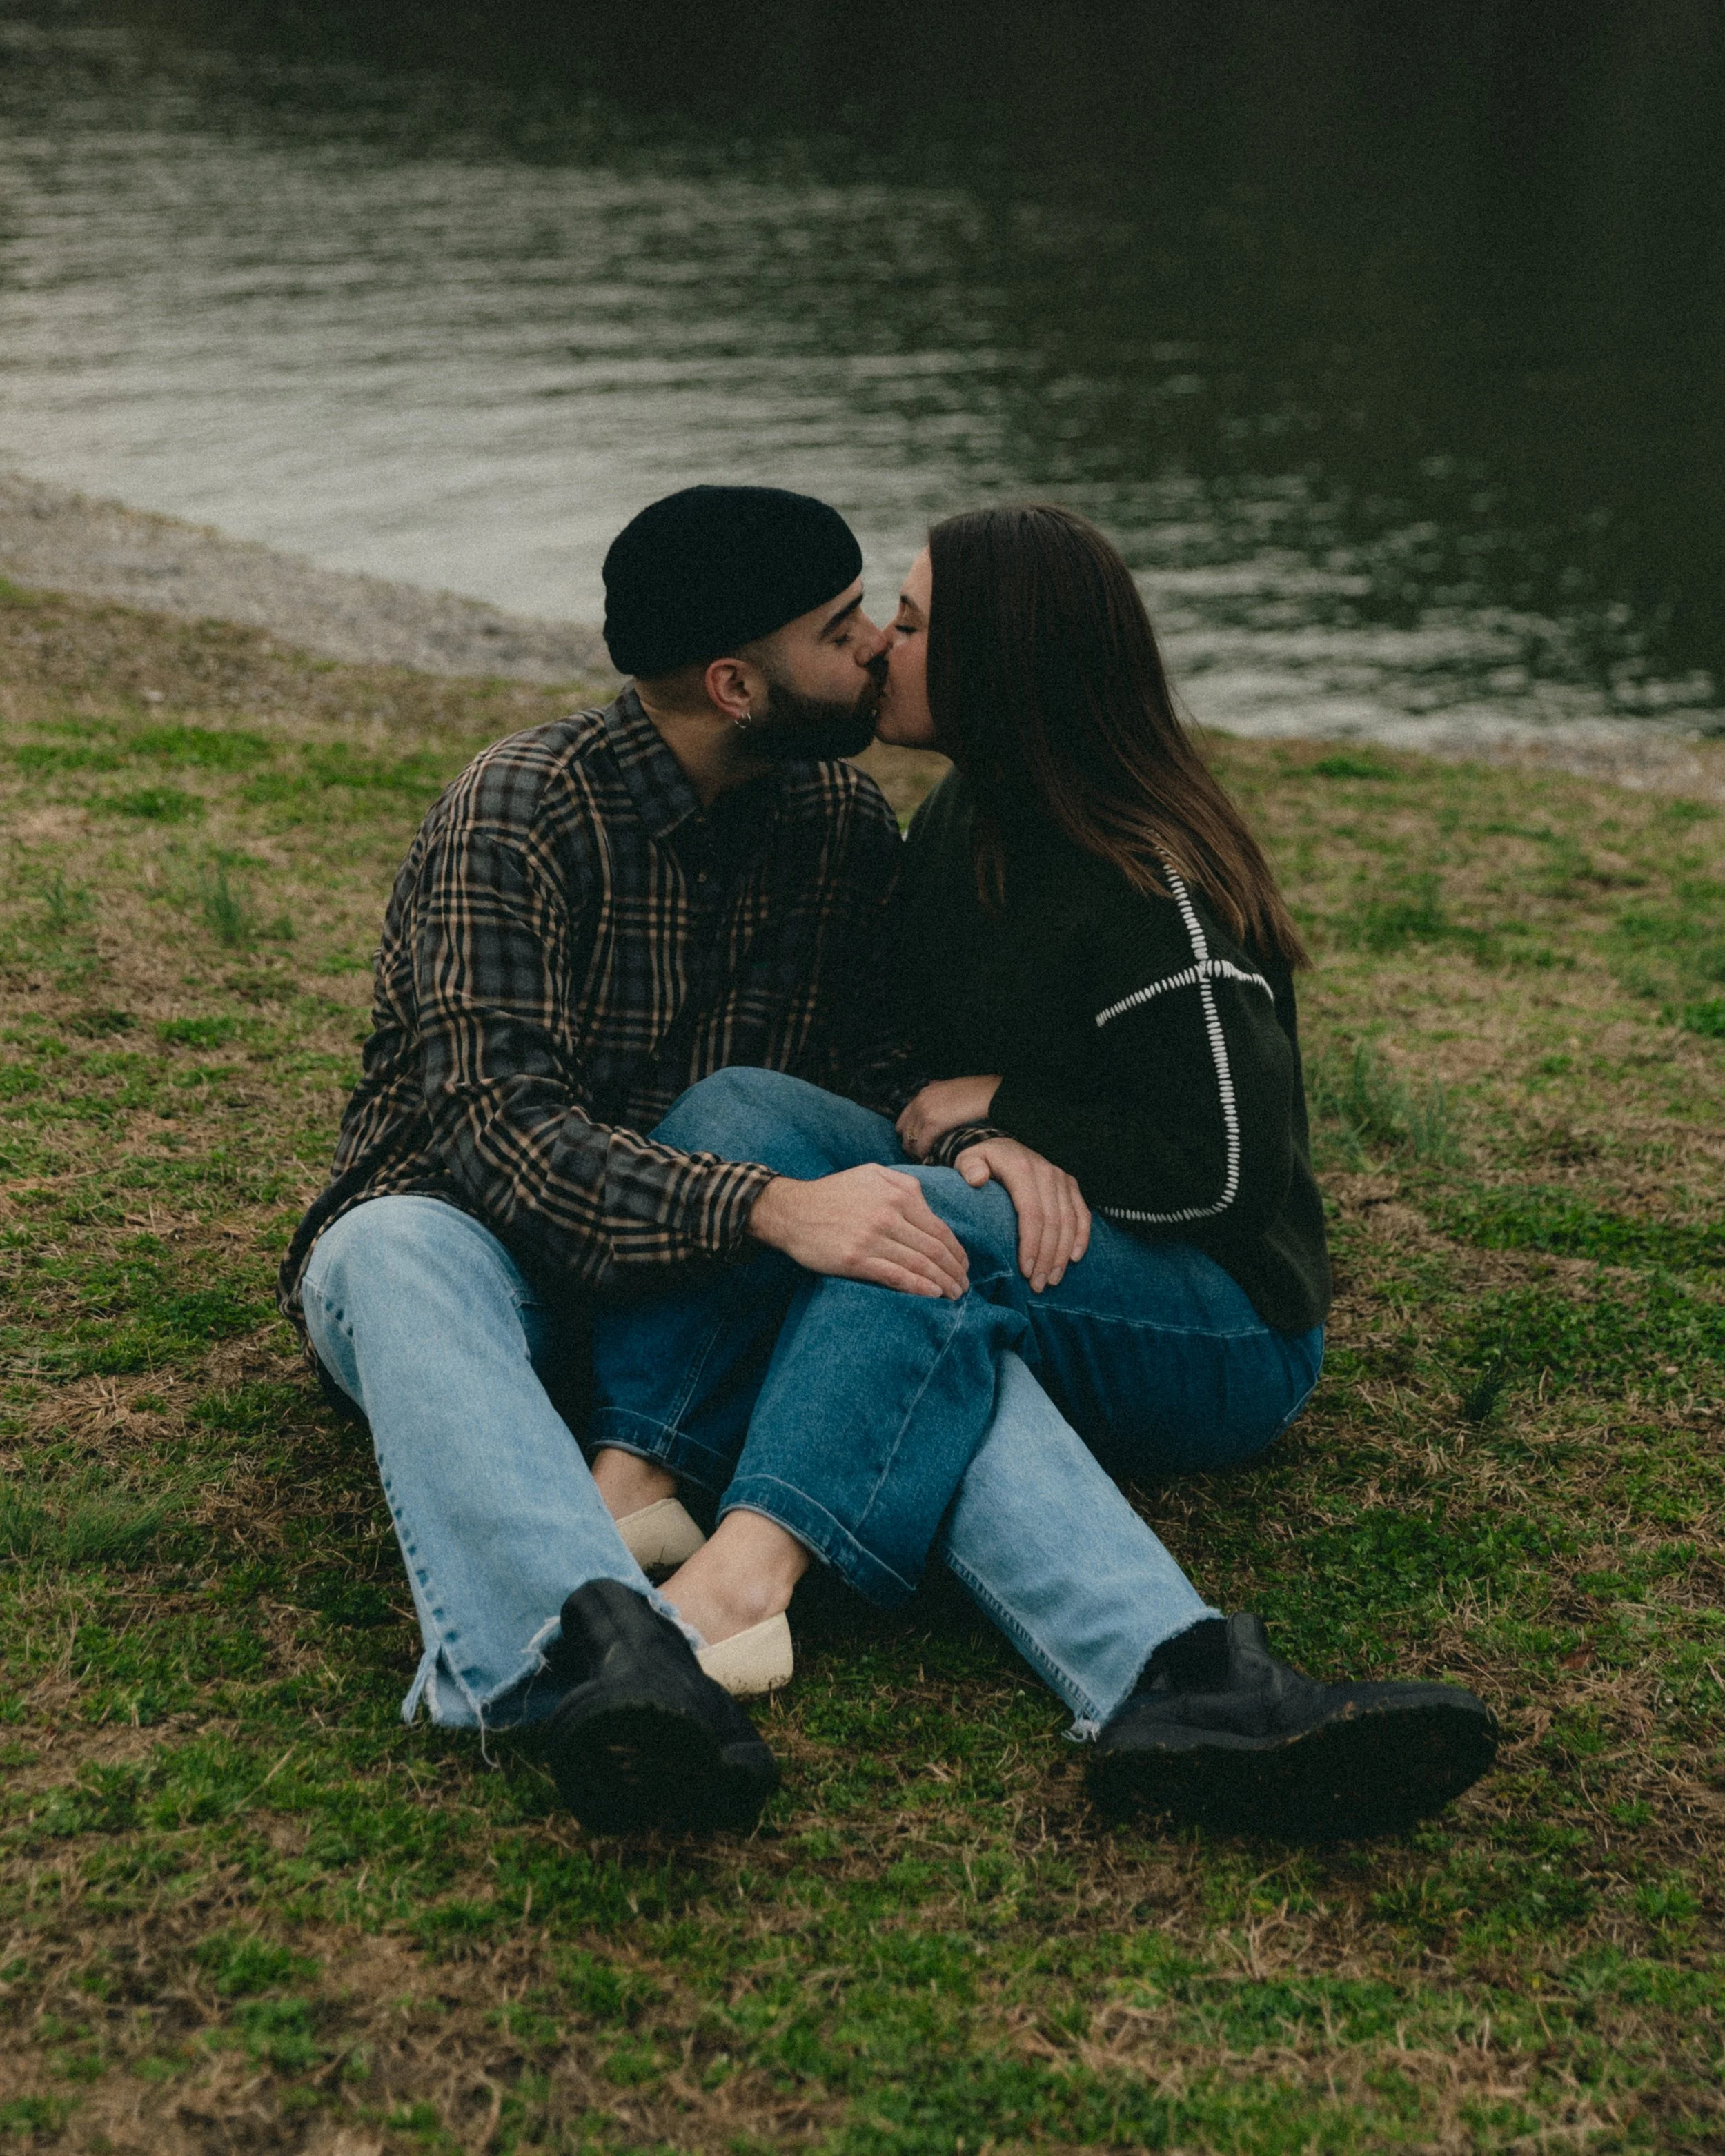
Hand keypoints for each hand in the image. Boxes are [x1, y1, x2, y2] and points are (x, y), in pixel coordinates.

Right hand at [746, 1165, 969, 1298]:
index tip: (964, 1266)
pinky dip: (918, 1287)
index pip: (939, 1229)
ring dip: (942, 1283)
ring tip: (953, 1295)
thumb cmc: (833, 1194)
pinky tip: (932, 1295)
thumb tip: (929, 1207)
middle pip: (934, 1249)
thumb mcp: (871, 1174)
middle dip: (955, 1271)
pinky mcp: (855, 1259)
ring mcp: (871, 1238)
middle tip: (963, 1286)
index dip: (957, 1252)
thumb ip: (904, 1185)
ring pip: (919, 1265)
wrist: (791, 1211)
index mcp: (897, 1194)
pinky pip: (896, 1276)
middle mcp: (888, 1214)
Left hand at [896, 1075, 1001, 1159]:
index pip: (904, 1120)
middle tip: (924, 1156)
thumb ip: (943, 1096)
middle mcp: (920, 1101)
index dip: (911, 1135)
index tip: (920, 1145)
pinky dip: (925, 1155)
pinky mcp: (933, 1122)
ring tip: (930, 1160)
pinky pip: (921, 1146)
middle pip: (903, 1132)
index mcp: (924, 1094)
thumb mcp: (955, 1090)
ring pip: (910, 1142)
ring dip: (918, 1152)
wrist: (994, 1094)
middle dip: (912, 1145)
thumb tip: (936, 1098)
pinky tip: (934, 1160)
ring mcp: (925, 1111)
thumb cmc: (981, 1095)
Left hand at [955, 1137, 1089, 1292]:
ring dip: (1063, 1254)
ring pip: (1070, 1222)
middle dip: (1047, 1258)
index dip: (1032, 1244)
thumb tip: (977, 1179)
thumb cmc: (981, 1160)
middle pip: (1053, 1222)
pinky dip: (1081, 1237)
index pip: (1032, 1213)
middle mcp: (1046, 1173)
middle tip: (1038, 1285)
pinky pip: (1082, 1213)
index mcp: (1022, 1169)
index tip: (1026, 1270)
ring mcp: (1061, 1179)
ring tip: (1052, 1279)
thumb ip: (969, 1168)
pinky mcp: (1070, 1185)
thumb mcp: (968, 1159)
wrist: (1000, 1145)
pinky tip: (1074, 1258)